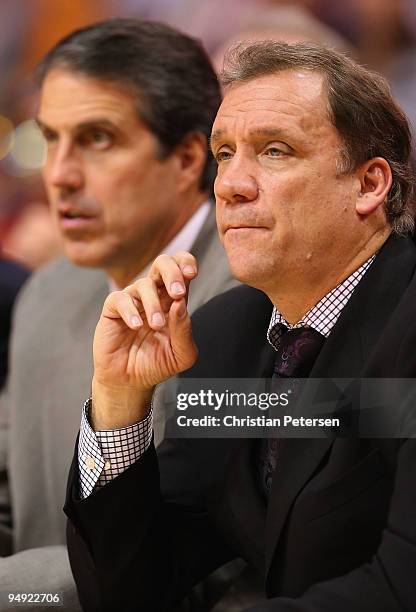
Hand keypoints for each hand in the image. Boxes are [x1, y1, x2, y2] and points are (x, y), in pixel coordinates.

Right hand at [91, 252, 198, 428]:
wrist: (130, 382)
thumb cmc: (157, 364)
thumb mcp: (181, 354)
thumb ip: (184, 330)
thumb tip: (180, 304)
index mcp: (174, 300)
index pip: (181, 269)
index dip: (186, 263)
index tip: (192, 273)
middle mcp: (154, 295)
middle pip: (162, 263)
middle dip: (172, 272)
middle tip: (178, 293)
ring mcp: (133, 300)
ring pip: (143, 284)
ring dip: (153, 304)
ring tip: (157, 326)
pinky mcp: (113, 310)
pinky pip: (120, 299)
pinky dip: (130, 311)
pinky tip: (136, 327)